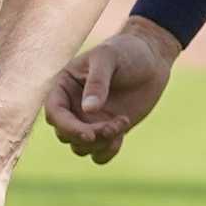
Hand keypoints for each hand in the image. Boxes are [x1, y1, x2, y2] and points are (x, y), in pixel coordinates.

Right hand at [43, 17, 179, 165]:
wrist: (151, 60)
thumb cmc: (126, 51)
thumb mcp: (108, 57)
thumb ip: (97, 82)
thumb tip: (87, 110)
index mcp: (64, 86)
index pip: (54, 114)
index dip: (67, 127)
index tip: (89, 133)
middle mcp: (72, 107)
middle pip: (66, 135)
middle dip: (89, 136)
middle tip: (115, 124)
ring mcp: (89, 120)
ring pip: (81, 147)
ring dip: (100, 143)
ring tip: (122, 122)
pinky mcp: (106, 130)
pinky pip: (98, 154)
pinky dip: (107, 151)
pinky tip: (122, 135)